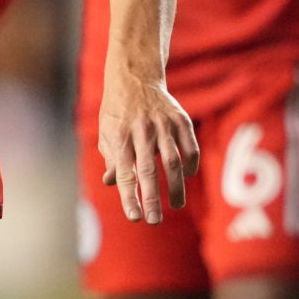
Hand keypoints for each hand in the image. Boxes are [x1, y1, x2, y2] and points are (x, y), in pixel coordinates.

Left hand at [98, 70, 198, 224]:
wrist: (134, 77)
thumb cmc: (117, 112)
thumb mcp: (107, 133)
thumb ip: (112, 159)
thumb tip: (111, 183)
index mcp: (120, 138)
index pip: (125, 174)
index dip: (129, 197)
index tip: (134, 217)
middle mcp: (141, 131)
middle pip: (148, 170)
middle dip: (152, 198)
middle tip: (155, 221)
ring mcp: (163, 125)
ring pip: (172, 160)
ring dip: (175, 186)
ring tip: (176, 206)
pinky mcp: (180, 119)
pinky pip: (190, 146)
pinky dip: (191, 163)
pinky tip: (188, 176)